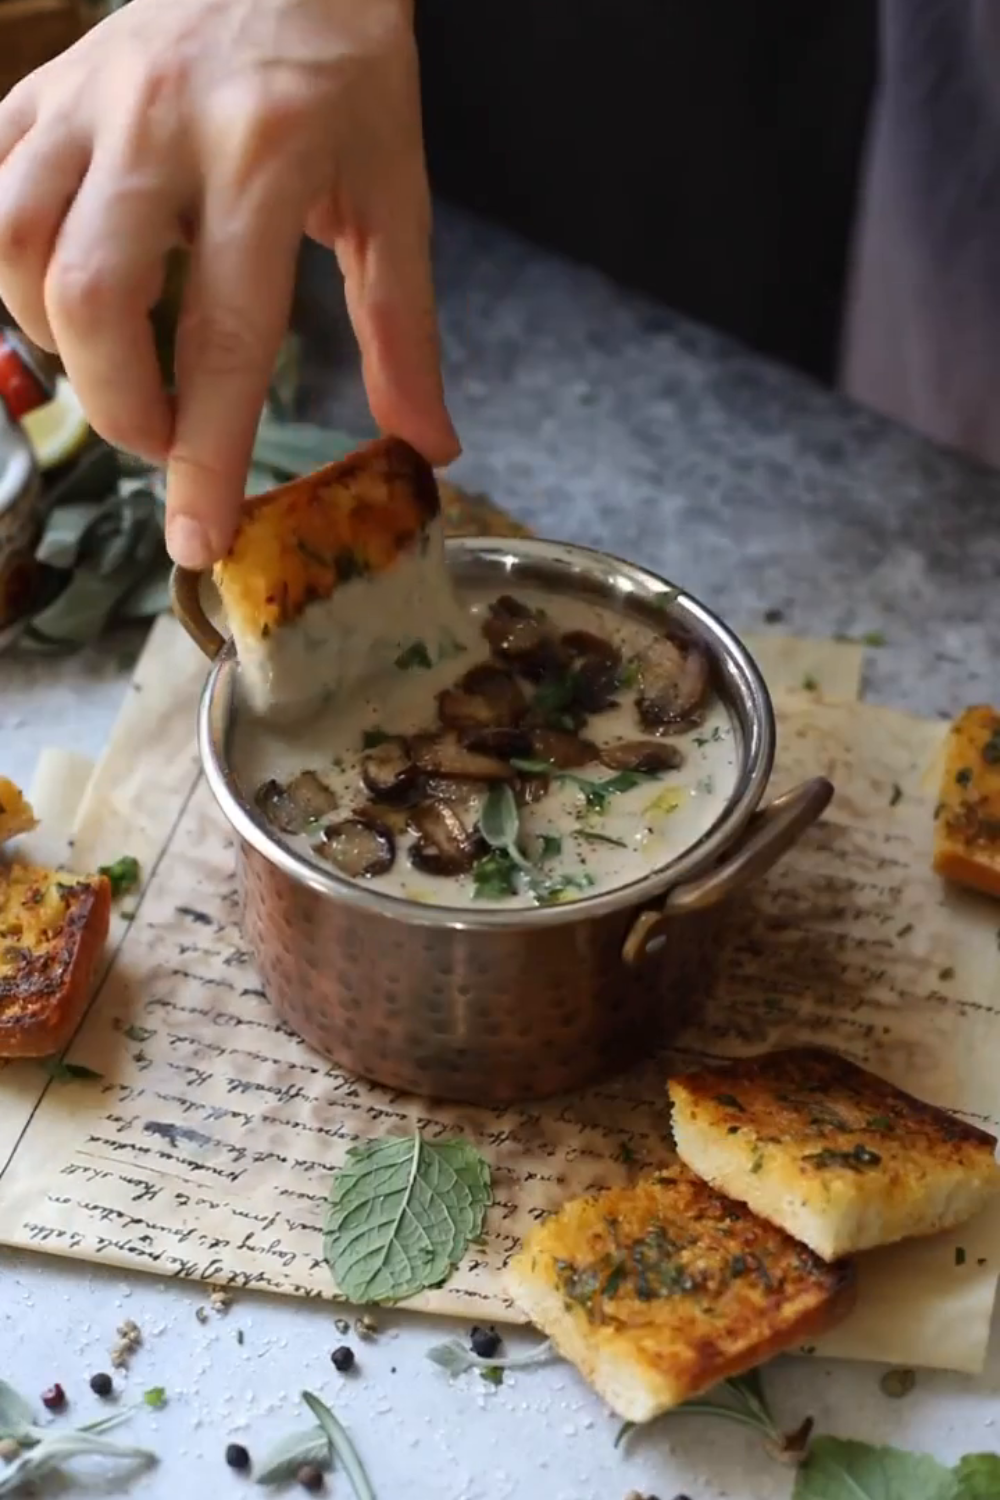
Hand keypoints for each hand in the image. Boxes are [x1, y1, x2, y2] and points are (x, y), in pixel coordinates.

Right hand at [0, 0, 458, 567]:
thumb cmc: (349, 76)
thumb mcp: (397, 200)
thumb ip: (405, 332)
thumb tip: (428, 449)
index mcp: (267, 161)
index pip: (224, 338)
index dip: (205, 454)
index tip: (196, 538)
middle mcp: (160, 128)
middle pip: (90, 301)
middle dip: (120, 408)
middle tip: (165, 435)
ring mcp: (85, 102)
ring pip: (15, 250)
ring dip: (57, 341)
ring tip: (116, 358)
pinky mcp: (38, 89)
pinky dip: (10, 270)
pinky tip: (62, 291)